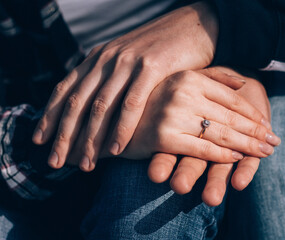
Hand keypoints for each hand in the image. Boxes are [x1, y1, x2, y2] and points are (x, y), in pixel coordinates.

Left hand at [32, 1, 218, 170]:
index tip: (40, 140)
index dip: (49, 116)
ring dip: (90, 138)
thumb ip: (110, 78)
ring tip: (85, 164)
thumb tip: (95, 107)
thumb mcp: (128, 59)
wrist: (193, 26)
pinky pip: (132, 103)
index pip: (65, 89)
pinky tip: (116, 148)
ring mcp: (128, 62)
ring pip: (101, 106)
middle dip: (64, 135)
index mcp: (99, 57)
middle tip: (56, 162)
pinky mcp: (151, 67)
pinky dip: (122, 128)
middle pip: (77, 102)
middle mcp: (108, 59)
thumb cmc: (161, 50)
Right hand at [121, 68, 278, 162]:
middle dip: (256, 132)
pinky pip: (201, 149)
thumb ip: (212, 77)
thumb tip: (244, 81)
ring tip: (265, 152)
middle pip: (230, 117)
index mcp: (189, 77)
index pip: (232, 97)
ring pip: (220, 134)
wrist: (115, 119)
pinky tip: (236, 160)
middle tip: (275, 142)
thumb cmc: (154, 101)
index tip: (268, 126)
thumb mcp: (181, 80)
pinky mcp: (163, 138)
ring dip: (247, 146)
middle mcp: (182, 93)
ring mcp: (172, 115)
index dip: (253, 114)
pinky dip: (221, 156)